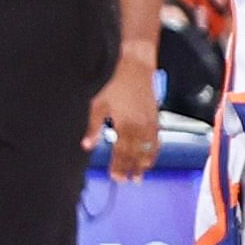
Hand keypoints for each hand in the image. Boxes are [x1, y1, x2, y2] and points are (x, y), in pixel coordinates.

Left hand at [87, 66, 160, 180]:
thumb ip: (94, 126)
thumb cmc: (113, 80)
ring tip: (141, 175)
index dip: (119, 164)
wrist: (135, 62)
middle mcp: (140, 124)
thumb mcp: (98, 102)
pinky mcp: (155, 114)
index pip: (122, 150)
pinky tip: (152, 156)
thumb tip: (88, 145)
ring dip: (144, 161)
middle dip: (131, 167)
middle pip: (135, 151)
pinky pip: (157, 137)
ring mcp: (150, 120)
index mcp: (124, 122)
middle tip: (128, 181)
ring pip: (148, 146)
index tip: (116, 177)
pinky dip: (155, 149)